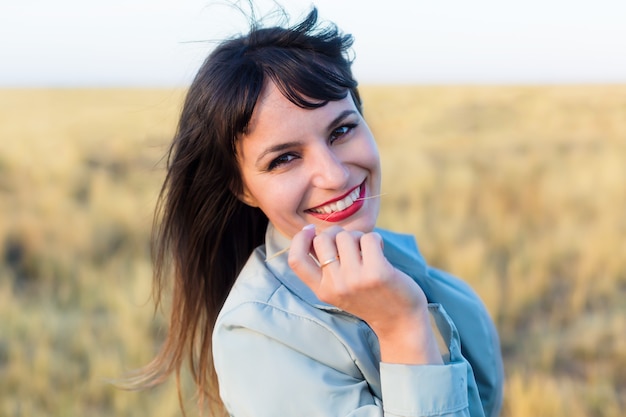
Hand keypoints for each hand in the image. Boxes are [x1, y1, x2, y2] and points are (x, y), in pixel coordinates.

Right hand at [288, 225, 442, 363]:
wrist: (400, 322)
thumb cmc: (370, 298)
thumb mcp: (339, 289)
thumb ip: (325, 266)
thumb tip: (311, 231)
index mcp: (322, 290)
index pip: (296, 260)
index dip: (298, 239)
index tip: (310, 229)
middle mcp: (336, 286)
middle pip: (323, 239)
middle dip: (337, 234)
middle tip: (351, 243)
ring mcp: (355, 279)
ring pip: (347, 236)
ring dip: (359, 237)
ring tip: (368, 252)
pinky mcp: (377, 272)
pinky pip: (369, 238)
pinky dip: (376, 240)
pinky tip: (380, 252)